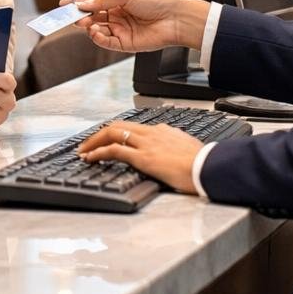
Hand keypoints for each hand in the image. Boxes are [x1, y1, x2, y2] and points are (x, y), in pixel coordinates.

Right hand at [59, 0, 209, 53]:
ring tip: (83, 23)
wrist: (175, 19)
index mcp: (118, 0)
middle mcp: (118, 15)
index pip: (93, 0)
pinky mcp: (125, 44)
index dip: (78, 1)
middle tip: (68, 16)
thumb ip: (103, 0)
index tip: (63, 3)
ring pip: (96, 29)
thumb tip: (84, 4)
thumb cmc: (157, 1)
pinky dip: (97, 38)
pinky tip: (94, 32)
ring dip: (87, 26)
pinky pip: (105, 42)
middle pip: (92, 16)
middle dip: (79, 15)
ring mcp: (121, 30)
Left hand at [77, 121, 203, 193]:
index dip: (117, 133)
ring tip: (83, 151)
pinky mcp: (143, 158)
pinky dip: (98, 152)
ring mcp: (147, 144)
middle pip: (118, 126)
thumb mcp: (189, 150)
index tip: (108, 140)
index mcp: (164, 131)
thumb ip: (177, 147)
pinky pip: (114, 150)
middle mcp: (152, 133)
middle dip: (99, 134)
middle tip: (87, 144)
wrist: (210, 167)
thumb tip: (173, 153)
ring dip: (93, 142)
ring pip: (112, 133)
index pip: (134, 128)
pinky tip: (90, 158)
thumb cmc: (204, 163)